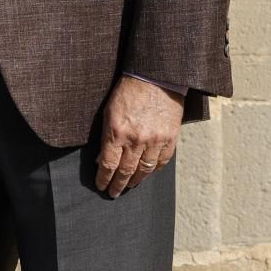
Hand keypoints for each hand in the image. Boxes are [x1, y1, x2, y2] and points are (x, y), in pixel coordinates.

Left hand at [95, 77, 183, 197]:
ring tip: (130, 185)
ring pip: (144, 169)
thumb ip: (106, 137)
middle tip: (113, 193)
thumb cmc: (127, 92)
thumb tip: (100, 158)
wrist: (155, 77)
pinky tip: (148, 172)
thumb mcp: (109, 112)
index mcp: (117, 133)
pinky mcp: (170, 137)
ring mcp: (155, 140)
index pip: (108, 165)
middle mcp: (135, 140)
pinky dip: (154, 169)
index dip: (103, 179)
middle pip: (125, 171)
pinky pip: (162, 160)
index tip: (101, 186)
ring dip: (136, 180)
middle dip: (118, 185)